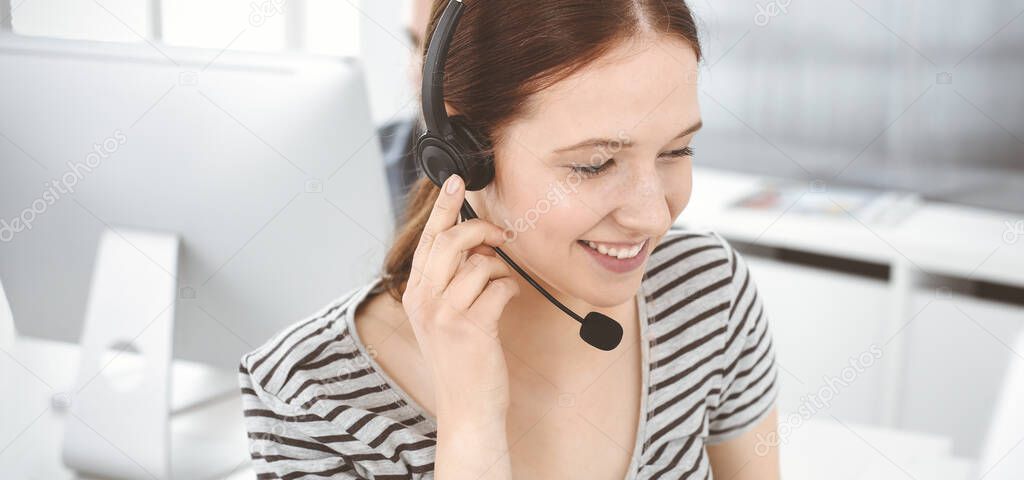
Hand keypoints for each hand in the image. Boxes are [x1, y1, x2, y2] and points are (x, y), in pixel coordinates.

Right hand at [402, 174, 519, 419]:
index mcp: (415, 293)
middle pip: (452, 241)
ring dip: (499, 270)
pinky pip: (500, 287)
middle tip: (500, 237)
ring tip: (499, 288)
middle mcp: (424, 300)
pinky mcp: (471, 327)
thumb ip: (449, 280)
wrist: (466, 408)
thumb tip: (472, 242)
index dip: (443, 207)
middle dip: (482, 231)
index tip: (455, 182)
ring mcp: (445, 314)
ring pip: (480, 263)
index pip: (428, 239)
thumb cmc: (461, 360)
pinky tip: (505, 304)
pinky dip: (510, 290)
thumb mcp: (442, 317)